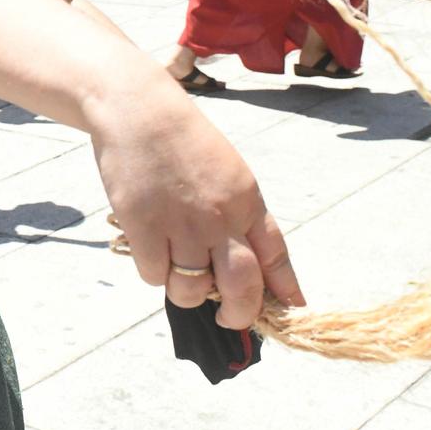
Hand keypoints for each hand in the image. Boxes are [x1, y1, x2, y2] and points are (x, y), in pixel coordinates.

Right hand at [96, 95, 302, 328]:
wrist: (138, 111)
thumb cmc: (184, 142)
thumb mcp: (229, 173)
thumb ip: (241, 218)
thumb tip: (250, 264)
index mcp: (246, 201)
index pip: (276, 257)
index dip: (285, 290)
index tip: (292, 309)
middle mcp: (219, 217)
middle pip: (241, 288)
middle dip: (239, 315)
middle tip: (229, 318)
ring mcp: (180, 224)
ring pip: (192, 290)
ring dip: (187, 292)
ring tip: (178, 269)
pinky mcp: (142, 227)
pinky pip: (154, 276)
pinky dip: (154, 271)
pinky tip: (151, 247)